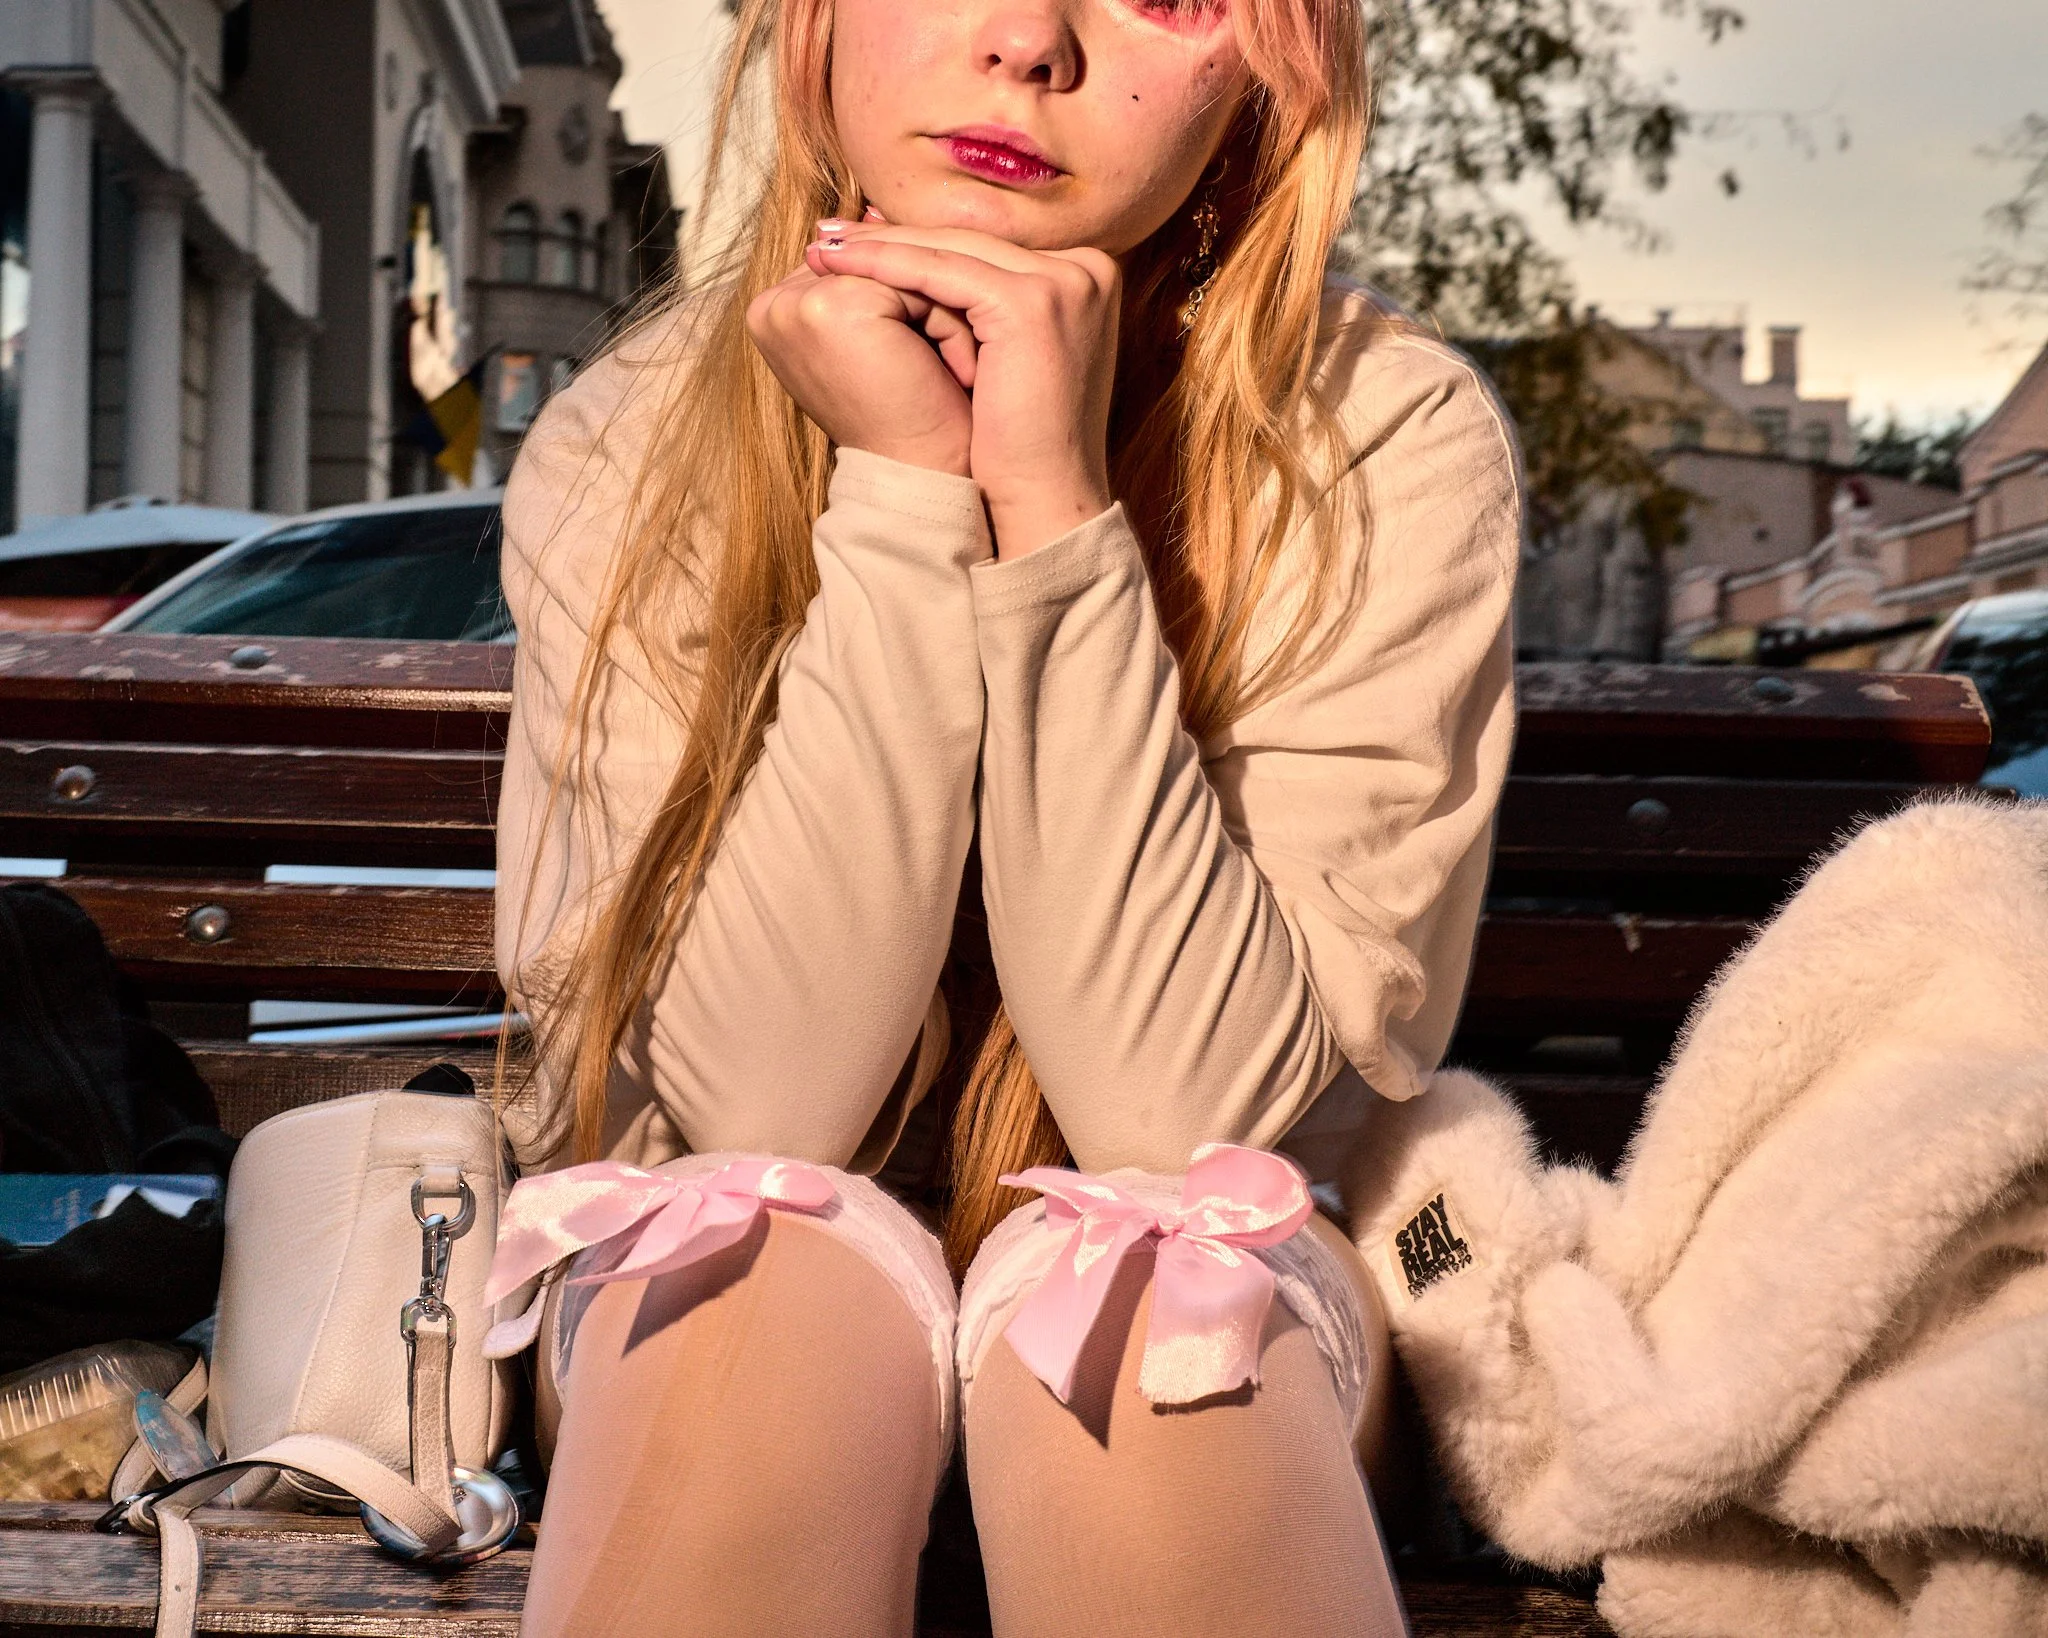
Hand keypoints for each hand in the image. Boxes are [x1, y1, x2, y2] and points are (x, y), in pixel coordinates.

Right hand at [745, 212, 974, 479]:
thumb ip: (875, 281)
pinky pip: (905, 278)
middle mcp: (770, 307)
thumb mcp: (889, 339)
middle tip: (987, 271)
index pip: (854, 266)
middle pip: (871, 259)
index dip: (912, 273)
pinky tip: (973, 340)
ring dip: (942, 286)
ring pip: (891, 266)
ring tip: (983, 321)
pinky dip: (945, 305)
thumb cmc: (916, 418)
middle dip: (929, 271)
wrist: (924, 477)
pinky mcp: (828, 308)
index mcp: (773, 313)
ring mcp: (792, 305)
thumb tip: (878, 208)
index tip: (962, 276)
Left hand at [803, 221, 1119, 558]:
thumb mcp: (1006, 356)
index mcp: (1086, 276)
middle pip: (970, 242)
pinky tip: (839, 266)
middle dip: (892, 237)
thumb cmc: (1016, 443)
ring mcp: (1064, 281)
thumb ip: (980, 305)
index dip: (917, 242)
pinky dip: (885, 266)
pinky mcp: (1032, 302)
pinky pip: (942, 273)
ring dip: (879, 246)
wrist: (1045, 499)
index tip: (858, 240)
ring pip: (953, 251)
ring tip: (823, 247)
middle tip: (828, 234)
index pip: (986, 247)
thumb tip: (918, 265)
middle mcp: (1087, 269)